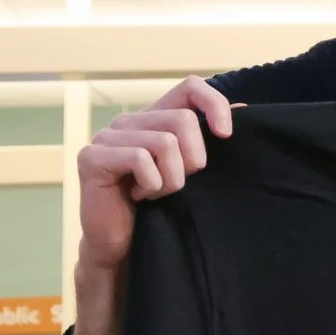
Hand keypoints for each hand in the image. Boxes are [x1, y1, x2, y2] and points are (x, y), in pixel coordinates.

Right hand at [74, 77, 232, 276]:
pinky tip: (138, 196)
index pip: (190, 87)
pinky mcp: (91, 156)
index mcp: (155, 118)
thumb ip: (210, 138)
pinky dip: (151, 185)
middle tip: (177, 185)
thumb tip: (244, 107)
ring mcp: (107, 136)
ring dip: (171, 179)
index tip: (226, 135)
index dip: (214, 104)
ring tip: (155, 193)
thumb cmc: (160, 209)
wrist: (125, 247)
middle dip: (193, 160)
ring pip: (164, 142)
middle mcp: (129, 121)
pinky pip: (140, 159)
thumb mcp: (192, 171)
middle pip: (183, 120)